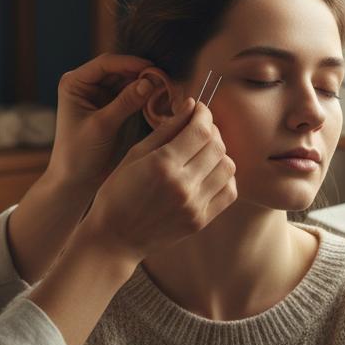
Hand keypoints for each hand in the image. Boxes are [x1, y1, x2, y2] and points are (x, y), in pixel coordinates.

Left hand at [46, 53, 154, 192]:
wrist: (76, 181)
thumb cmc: (78, 154)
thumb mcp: (101, 126)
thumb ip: (124, 103)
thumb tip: (149, 82)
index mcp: (75, 83)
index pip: (105, 64)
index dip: (129, 62)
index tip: (151, 67)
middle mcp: (86, 86)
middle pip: (118, 70)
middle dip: (140, 73)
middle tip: (163, 78)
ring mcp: (100, 96)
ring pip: (127, 82)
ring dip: (144, 84)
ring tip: (164, 88)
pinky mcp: (112, 108)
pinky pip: (131, 95)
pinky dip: (144, 96)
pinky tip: (158, 98)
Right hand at [81, 99, 236, 264]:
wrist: (115, 239)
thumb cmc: (118, 193)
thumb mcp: (134, 154)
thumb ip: (166, 129)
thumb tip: (191, 105)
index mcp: (162, 165)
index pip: (201, 131)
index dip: (205, 114)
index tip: (199, 109)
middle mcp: (182, 186)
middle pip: (218, 147)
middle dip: (212, 130)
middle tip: (200, 127)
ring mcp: (194, 206)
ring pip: (228, 167)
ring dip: (220, 153)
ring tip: (204, 150)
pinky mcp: (201, 221)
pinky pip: (229, 192)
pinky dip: (225, 177)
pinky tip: (209, 172)